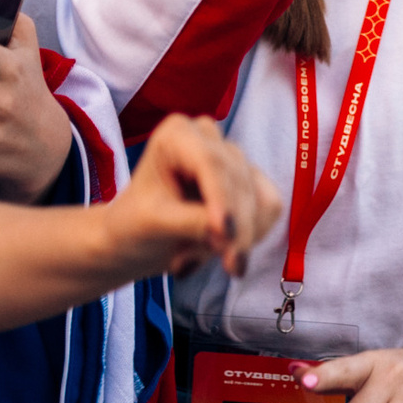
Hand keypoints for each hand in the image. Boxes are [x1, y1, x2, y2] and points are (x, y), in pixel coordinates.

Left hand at [101, 114, 280, 278]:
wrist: (136, 239)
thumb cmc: (133, 225)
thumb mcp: (153, 223)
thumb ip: (190, 223)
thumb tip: (228, 234)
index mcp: (177, 134)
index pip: (210, 163)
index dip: (222, 199)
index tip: (224, 236)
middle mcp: (209, 138)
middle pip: (239, 184)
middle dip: (229, 232)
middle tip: (201, 267)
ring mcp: (233, 159)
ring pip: (259, 201)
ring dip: (234, 239)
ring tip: (190, 258)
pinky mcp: (251, 182)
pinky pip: (269, 210)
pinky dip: (248, 237)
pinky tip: (213, 250)